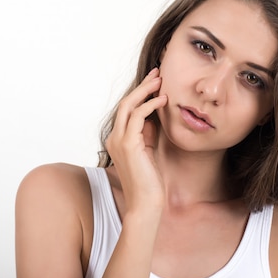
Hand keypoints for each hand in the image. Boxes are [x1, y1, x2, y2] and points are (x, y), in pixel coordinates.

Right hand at [105, 67, 167, 213]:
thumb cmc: (149, 182)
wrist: (145, 204)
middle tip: (158, 73)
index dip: (141, 93)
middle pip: (126, 103)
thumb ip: (147, 133)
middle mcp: (114, 138)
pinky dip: (150, 105)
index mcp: (117, 140)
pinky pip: (137, 116)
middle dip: (142, 86)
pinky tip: (163, 100)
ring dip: (145, 91)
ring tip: (161, 81)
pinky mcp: (128, 144)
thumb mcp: (148, 151)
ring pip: (128, 105)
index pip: (127, 110)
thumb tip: (153, 115)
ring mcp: (119, 141)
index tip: (155, 82)